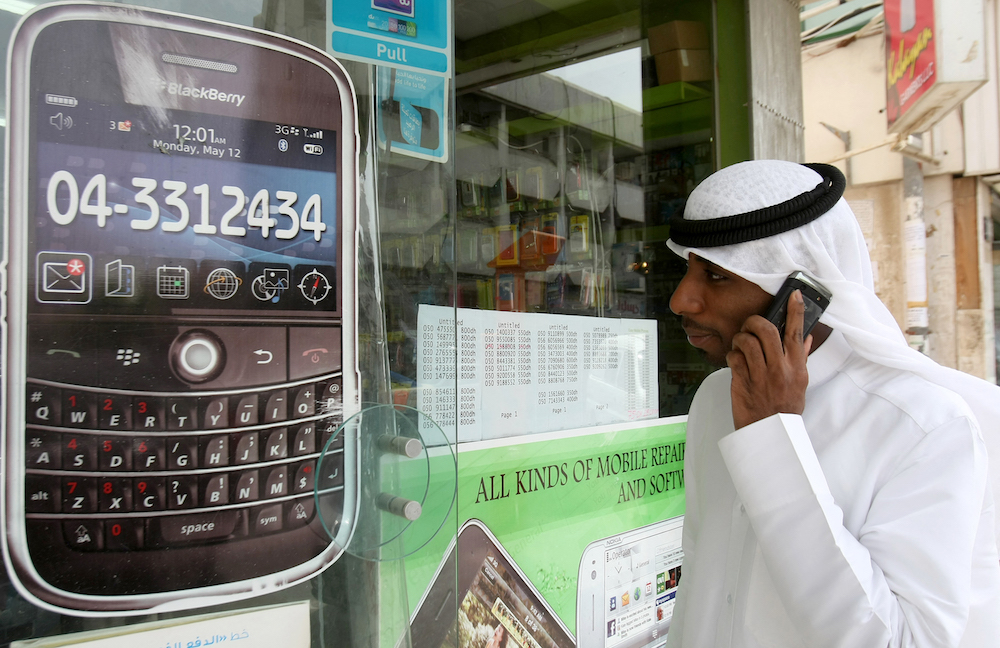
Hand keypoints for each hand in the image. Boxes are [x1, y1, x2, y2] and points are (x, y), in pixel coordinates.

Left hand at [726, 290, 812, 429]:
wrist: (769, 433)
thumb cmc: (784, 408)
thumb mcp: (799, 384)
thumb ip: (800, 359)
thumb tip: (805, 338)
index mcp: (796, 368)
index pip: (797, 333)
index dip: (796, 311)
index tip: (795, 295)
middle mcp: (780, 369)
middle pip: (767, 330)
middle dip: (755, 321)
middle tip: (750, 324)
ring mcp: (760, 375)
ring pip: (747, 341)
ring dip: (740, 337)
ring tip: (740, 343)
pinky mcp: (742, 382)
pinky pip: (733, 357)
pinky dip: (732, 354)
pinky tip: (735, 360)